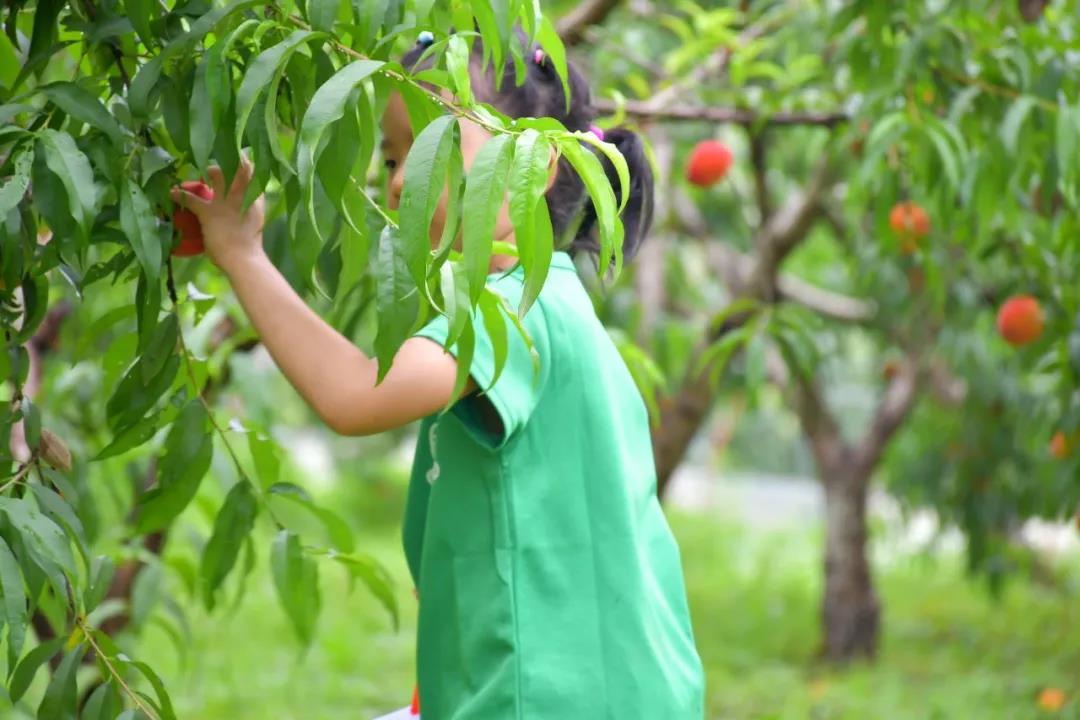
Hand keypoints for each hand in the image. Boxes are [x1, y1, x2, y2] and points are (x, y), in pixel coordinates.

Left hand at [170, 156, 265, 271]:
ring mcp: (225, 201)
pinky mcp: (209, 212)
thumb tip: (242, 211)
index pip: (255, 175)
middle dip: (231, 158)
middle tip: (223, 158)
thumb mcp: (255, 223)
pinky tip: (172, 193)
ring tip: (202, 170)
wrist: (244, 259)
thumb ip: (250, 211)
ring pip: (217, 173)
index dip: (248, 165)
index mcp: (256, 201)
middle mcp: (243, 196)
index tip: (242, 159)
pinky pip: (191, 199)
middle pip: (241, 166)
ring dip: (209, 170)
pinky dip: (180, 195)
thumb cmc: (250, 247)